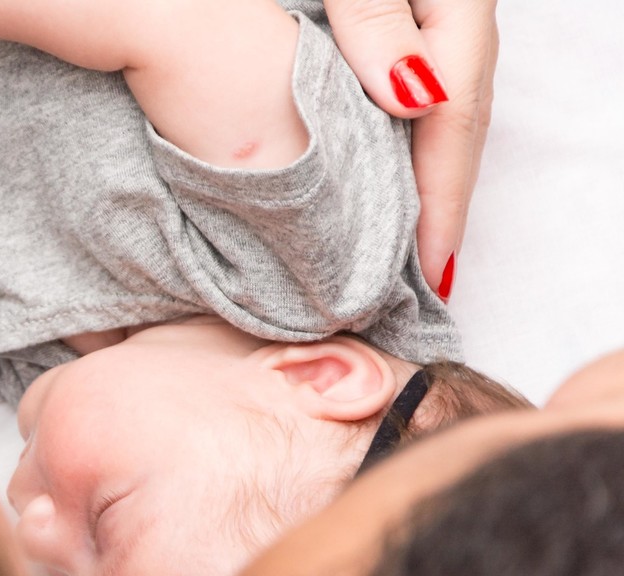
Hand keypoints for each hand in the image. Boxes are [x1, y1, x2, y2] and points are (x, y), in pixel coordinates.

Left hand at [324, 0, 497, 299]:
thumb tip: (413, 100)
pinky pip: (417, 101)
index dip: (440, 203)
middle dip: (440, 210)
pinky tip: (387, 179)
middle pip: (458, 130)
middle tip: (422, 286)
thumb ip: (377, 21)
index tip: (431, 271)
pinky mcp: (409, 23)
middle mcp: (460, 21)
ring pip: (439, 119)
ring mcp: (439, 22)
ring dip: (423, 184)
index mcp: (459, 8)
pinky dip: (403, 147)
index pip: (453, 121)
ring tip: (410, 251)